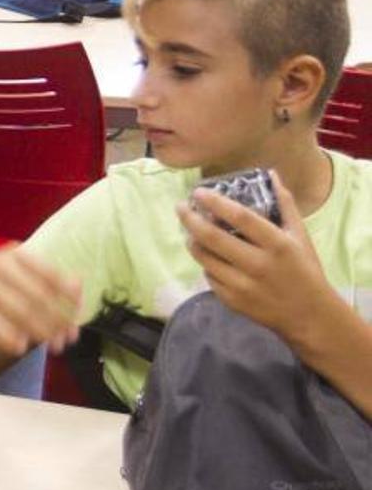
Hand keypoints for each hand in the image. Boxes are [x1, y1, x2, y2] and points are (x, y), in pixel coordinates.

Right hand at [0, 244, 81, 357]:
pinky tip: (18, 346)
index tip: (78, 315)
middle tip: (65, 339)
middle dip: (54, 318)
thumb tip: (78, 284)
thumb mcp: (15, 297)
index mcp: (8, 257)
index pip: (46, 272)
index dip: (65, 295)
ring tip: (49, 346)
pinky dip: (5, 333)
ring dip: (37, 329)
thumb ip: (45, 290)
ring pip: (14, 305)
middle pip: (33, 292)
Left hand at [178, 171, 337, 337]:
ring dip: (192, 241)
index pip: (240, 217)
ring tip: (190, 230)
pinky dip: (205, 263)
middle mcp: (257, 265)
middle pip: (212, 237)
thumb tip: (271, 175)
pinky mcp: (232, 301)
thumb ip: (285, 205)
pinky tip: (207, 254)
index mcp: (277, 244)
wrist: (309, 315)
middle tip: (180, 207)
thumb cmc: (305, 270)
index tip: (198, 191)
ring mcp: (242, 286)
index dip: (215, 202)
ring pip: (204, 258)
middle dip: (190, 219)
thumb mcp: (300, 236)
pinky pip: (209, 276)